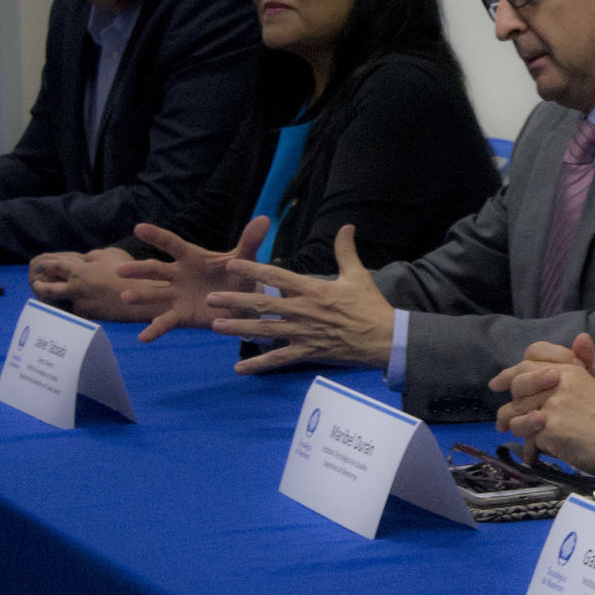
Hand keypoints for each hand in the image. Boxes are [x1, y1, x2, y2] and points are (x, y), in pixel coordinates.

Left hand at [30, 248, 170, 321]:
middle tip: (35, 284)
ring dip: (55, 300)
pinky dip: (74, 307)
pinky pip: (77, 310)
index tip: (40, 265)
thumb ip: (93, 256)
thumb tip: (86, 259)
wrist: (139, 297)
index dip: (47, 265)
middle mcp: (75, 289)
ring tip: (52, 299)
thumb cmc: (128, 272)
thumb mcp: (110, 254)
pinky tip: (74, 307)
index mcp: (79, 271)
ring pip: (62, 302)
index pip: (56, 267)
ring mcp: (81, 305)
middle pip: (51, 288)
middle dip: (42, 286)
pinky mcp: (90, 316)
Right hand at [117, 218, 268, 342]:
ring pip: (154, 295)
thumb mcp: (245, 259)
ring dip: (140, 296)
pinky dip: (154, 329)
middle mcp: (179, 275)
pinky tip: (142, 338)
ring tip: (126, 298)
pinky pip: (165, 321)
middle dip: (139, 270)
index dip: (157, 236)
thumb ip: (250, 241)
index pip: (172, 244)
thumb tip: (265, 218)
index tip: (139, 227)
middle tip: (121, 270)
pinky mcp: (180, 314)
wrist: (241, 301)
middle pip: (156, 270)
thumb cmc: (237, 275)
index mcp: (192, 257)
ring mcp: (177, 295)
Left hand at [202, 224, 395, 371]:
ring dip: (237, 329)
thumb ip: (346, 250)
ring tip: (214, 326)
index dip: (252, 270)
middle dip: (234, 301)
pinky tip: (239, 369)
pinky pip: (278, 359)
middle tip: (210, 298)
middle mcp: (303, 310)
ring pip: (264, 331)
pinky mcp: (307, 352)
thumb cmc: (370, 306)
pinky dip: (258, 365)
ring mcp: (303, 333)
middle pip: (262, 304)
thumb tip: (347, 226)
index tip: (231, 265)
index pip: (276, 277)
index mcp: (312, 289)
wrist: (384, 338)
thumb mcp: (357, 275)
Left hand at [488, 335, 594, 476]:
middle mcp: (556, 382)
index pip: (530, 359)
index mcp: (568, 369)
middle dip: (510, 405)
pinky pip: (528, 438)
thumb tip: (581, 337)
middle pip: (518, 386)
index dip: (510, 372)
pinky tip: (534, 456)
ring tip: (522, 439)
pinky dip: (530, 450)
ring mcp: (551, 405)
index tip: (497, 384)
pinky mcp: (550, 429)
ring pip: (516, 414)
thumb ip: (585, 364)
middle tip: (502, 421)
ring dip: (517, 428)